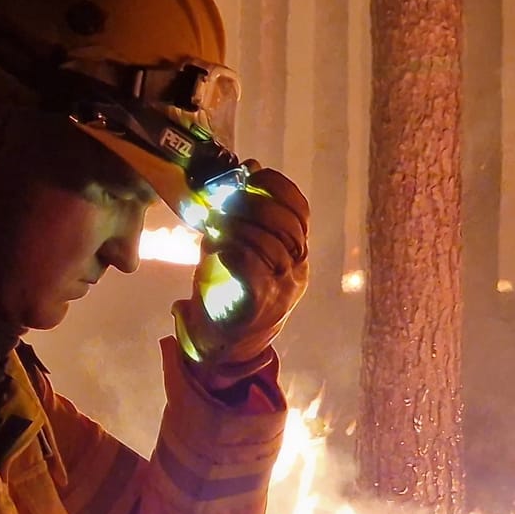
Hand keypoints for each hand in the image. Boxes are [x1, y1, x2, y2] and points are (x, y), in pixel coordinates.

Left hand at [172, 164, 308, 378]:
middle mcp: (296, 271)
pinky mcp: (259, 307)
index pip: (299, 211)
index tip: (251, 176)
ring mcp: (282, 290)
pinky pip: (254, 275)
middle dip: (254, 206)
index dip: (277, 188)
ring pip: (271, 247)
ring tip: (215, 224)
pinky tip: (217, 249)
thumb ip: (245, 213)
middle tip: (225, 202)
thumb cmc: (230, 290)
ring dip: (239, 228)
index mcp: (295, 253)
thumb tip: (249, 168)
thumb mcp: (240, 246)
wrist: (225, 345)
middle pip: (287, 226)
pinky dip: (235, 255)